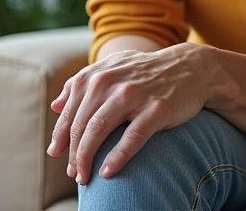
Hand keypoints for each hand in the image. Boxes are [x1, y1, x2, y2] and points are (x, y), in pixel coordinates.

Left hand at [47, 43, 206, 184]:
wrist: (190, 67)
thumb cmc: (147, 73)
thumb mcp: (114, 68)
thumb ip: (83, 84)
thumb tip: (55, 105)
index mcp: (98, 73)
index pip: (70, 109)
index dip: (61, 134)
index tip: (56, 154)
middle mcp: (111, 81)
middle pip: (82, 123)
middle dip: (73, 152)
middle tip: (74, 173)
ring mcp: (134, 95)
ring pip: (98, 130)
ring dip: (86, 158)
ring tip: (84, 177)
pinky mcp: (156, 110)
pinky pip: (131, 138)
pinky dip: (116, 158)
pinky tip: (106, 172)